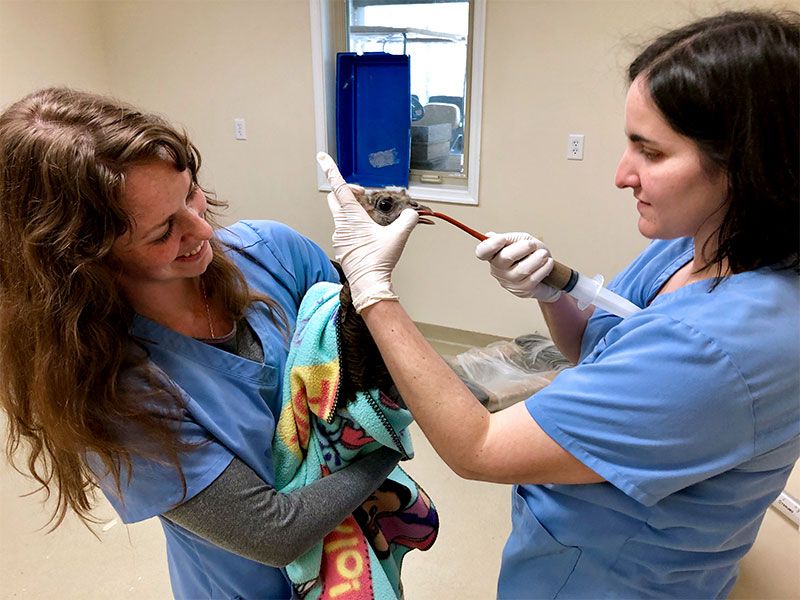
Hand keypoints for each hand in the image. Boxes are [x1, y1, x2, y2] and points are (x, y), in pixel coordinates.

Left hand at [317, 152, 418, 311]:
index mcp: (352, 216)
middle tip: (363, 194)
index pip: (340, 188)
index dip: (331, 170)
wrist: (369, 284)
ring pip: (342, 214)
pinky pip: (345, 229)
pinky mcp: (342, 246)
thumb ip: (407, 220)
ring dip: (355, 211)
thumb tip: (411, 214)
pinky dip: (355, 225)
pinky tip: (369, 234)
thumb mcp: (398, 236)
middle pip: (337, 198)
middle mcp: (341, 224)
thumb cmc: (378, 261)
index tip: (322, 157)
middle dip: (348, 191)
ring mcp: (339, 236)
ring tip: (373, 219)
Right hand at [475, 232, 561, 301]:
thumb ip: (510, 238)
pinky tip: (548, 263)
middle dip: (522, 248)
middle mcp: (498, 269)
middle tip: (532, 244)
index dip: (489, 245)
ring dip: (537, 259)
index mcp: (494, 255)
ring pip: (522, 269)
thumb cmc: (532, 254)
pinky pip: (533, 278)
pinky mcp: (522, 290)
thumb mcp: (522, 240)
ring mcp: (509, 281)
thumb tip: (489, 236)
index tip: (502, 239)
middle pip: (504, 258)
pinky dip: (544, 268)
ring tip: (544, 254)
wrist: (549, 273)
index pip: (482, 252)